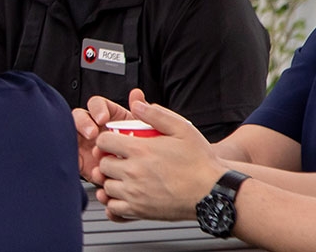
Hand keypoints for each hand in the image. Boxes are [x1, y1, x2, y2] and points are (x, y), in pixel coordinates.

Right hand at [73, 88, 143, 183]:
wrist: (139, 175)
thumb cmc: (140, 147)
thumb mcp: (143, 130)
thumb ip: (141, 111)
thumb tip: (136, 93)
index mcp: (106, 116)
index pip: (96, 104)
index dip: (97, 108)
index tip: (103, 118)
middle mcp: (92, 126)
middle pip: (79, 116)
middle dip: (83, 123)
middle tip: (93, 134)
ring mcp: (84, 143)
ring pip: (71, 135)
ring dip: (76, 141)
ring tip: (95, 155)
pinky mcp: (80, 161)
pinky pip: (74, 160)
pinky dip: (82, 166)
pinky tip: (98, 171)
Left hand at [95, 99, 225, 221]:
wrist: (214, 192)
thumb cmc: (201, 162)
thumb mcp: (183, 129)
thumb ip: (157, 114)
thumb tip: (136, 104)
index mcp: (140, 150)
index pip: (103, 142)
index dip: (106, 141)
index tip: (113, 144)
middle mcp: (133, 172)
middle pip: (102, 165)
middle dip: (108, 161)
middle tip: (120, 161)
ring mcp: (135, 193)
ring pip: (105, 186)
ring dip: (111, 182)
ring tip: (124, 178)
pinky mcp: (139, 211)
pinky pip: (113, 208)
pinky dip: (114, 202)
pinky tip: (125, 196)